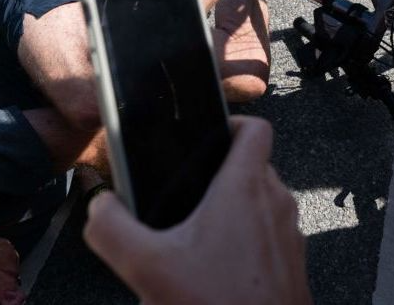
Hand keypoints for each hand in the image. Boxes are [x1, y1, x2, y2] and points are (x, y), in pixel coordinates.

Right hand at [84, 116, 312, 304]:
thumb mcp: (147, 268)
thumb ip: (112, 228)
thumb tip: (100, 206)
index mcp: (245, 188)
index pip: (255, 128)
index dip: (232, 123)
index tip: (209, 136)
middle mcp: (276, 205)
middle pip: (253, 167)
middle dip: (221, 176)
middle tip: (188, 196)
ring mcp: (290, 236)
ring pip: (262, 204)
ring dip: (234, 212)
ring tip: (198, 239)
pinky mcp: (293, 266)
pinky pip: (270, 238)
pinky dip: (247, 243)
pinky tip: (217, 271)